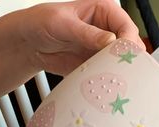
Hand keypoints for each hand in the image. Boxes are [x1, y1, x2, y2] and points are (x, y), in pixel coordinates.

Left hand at [20, 0, 144, 74]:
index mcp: (103, 12)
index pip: (126, 26)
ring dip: (117, 72)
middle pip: (128, 46)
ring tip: (111, 78)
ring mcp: (101, 50)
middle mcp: (106, 31)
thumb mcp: (63, 24)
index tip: (124, 54)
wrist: (29, 43)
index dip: (129, 40)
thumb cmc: (42, 23)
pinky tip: (102, 84)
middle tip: (121, 70)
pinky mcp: (94, 65)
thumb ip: (86, 33)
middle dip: (127, 59)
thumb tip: (110, 40)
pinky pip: (105, 74)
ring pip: (119, 63)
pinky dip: (106, 80)